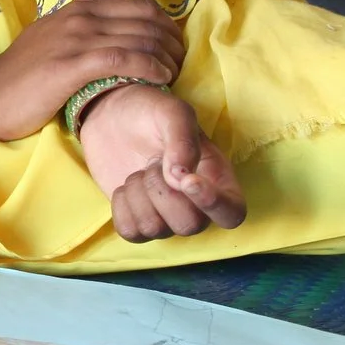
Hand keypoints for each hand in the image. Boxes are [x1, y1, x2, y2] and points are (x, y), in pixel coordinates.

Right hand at [0, 0, 184, 140]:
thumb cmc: (22, 70)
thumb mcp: (51, 30)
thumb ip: (85, 7)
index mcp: (76, 9)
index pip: (137, 3)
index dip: (165, 21)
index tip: (173, 43)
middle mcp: (79, 19)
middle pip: (145, 19)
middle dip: (172, 39)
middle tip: (181, 61)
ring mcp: (75, 40)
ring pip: (139, 38)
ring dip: (167, 57)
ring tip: (174, 73)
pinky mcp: (73, 66)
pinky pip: (124, 59)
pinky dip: (150, 67)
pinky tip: (160, 79)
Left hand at [76, 82, 245, 240]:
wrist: (112, 114)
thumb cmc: (151, 112)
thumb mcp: (172, 113)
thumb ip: (183, 141)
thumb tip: (181, 177)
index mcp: (216, 179)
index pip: (232, 213)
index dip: (213, 205)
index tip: (187, 180)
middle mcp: (195, 205)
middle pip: (189, 226)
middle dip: (163, 193)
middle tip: (152, 164)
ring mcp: (165, 216)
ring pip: (155, 229)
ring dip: (139, 194)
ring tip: (139, 171)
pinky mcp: (137, 219)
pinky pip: (130, 232)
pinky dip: (122, 206)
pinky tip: (126, 185)